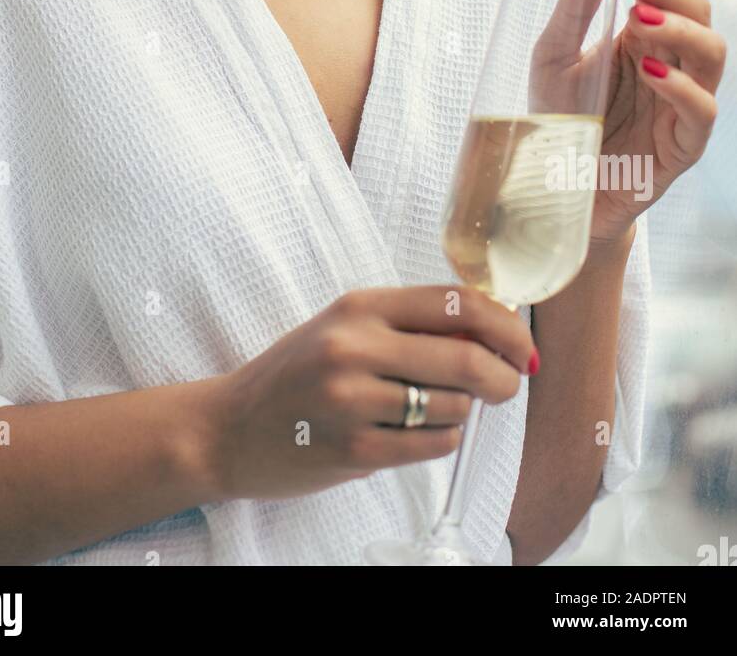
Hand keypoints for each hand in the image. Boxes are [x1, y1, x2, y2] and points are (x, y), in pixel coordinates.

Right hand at [211, 286, 535, 502]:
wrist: (229, 428)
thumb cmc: (295, 374)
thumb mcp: (344, 328)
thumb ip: (409, 326)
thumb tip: (492, 332)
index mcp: (359, 306)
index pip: (455, 302)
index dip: (505, 324)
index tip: (522, 344)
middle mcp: (355, 345)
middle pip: (468, 356)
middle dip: (505, 376)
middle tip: (510, 384)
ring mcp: (354, 399)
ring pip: (455, 405)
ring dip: (462, 411)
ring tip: (434, 409)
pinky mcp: (355, 449)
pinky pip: (434, 445)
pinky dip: (441, 440)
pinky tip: (417, 432)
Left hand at [530, 0, 725, 247]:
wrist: (554, 193)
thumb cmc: (558, 121)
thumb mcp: (551, 58)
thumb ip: (574, 9)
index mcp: (644, 39)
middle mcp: (671, 65)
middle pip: (698, 12)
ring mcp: (682, 104)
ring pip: (712, 53)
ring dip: (679, 28)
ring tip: (637, 19)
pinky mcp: (682, 145)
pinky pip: (703, 111)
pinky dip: (682, 87)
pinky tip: (648, 71)